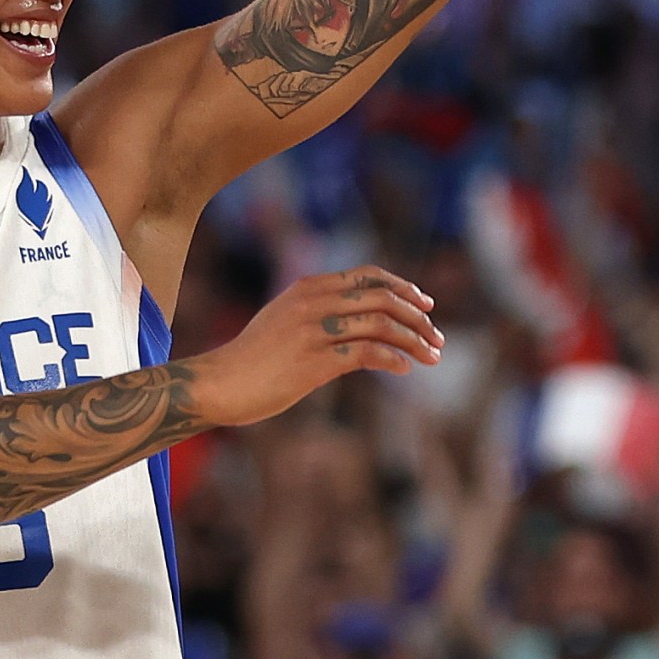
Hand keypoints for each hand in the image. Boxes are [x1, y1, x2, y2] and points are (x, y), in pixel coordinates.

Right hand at [190, 267, 441, 426]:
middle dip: (418, 317)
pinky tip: (405, 370)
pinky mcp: (313, 362)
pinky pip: (366, 354)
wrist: (220, 383)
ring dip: (414, 340)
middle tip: (437, 338)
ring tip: (432, 357)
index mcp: (309, 287)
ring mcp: (313, 331)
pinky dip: (394, 359)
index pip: (368, 276)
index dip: (403, 287)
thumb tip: (360, 319)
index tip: (426, 306)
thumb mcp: (285, 319)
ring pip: (380, 323)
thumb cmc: (254, 358)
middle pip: (382, 297)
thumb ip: (319, 310)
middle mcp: (313, 302)